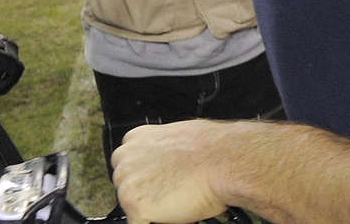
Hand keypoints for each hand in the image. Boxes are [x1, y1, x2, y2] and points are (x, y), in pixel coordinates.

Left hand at [112, 122, 227, 223]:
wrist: (225, 161)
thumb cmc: (213, 149)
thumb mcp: (182, 135)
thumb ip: (164, 148)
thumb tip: (168, 158)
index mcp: (138, 137)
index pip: (126, 160)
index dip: (144, 172)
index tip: (155, 177)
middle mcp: (128, 158)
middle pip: (124, 182)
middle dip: (143, 189)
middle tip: (168, 190)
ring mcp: (129, 184)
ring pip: (129, 204)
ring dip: (148, 205)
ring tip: (175, 200)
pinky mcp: (135, 207)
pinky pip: (138, 223)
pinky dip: (153, 221)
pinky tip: (172, 213)